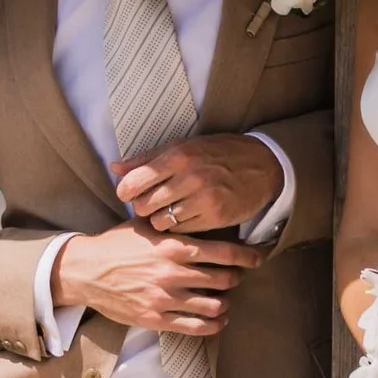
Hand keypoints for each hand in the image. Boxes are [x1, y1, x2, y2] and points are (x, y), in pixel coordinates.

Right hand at [53, 227, 250, 339]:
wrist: (86, 271)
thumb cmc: (116, 244)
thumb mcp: (145, 225)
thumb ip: (174, 224)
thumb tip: (199, 213)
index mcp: (174, 246)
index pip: (224, 252)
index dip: (247, 256)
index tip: (257, 257)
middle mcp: (174, 273)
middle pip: (224, 279)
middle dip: (235, 279)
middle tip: (236, 277)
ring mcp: (166, 298)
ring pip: (213, 305)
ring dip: (225, 303)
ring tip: (225, 300)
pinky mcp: (156, 319)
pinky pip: (195, 327)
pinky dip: (213, 325)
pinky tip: (218, 320)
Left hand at [113, 132, 283, 236]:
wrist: (262, 165)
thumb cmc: (217, 153)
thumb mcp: (183, 146)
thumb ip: (147, 159)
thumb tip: (115, 168)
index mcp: (178, 155)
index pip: (134, 182)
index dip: (125, 192)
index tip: (128, 194)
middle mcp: (190, 177)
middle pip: (144, 205)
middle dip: (142, 207)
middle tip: (150, 203)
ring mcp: (204, 199)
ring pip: (160, 221)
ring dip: (159, 219)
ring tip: (168, 210)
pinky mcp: (216, 218)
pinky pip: (182, 231)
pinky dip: (178, 226)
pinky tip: (185, 216)